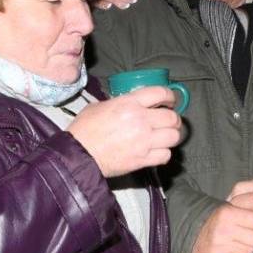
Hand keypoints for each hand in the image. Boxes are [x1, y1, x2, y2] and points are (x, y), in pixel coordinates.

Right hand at [67, 86, 182, 176]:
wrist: (78, 154)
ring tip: (165, 137)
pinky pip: (166, 155)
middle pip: (172, 117)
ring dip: (171, 136)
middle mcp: (141, 120)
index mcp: (130, 103)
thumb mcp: (99, 106)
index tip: (170, 101)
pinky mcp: (143, 159)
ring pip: (174, 136)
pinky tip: (158, 152)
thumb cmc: (84, 130)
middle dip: (174, 119)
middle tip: (169, 122)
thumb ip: (120, 103)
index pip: (161, 93)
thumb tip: (130, 104)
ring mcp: (144, 140)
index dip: (170, 96)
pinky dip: (164, 154)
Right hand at [190, 203, 252, 252]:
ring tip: (240, 242)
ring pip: (249, 251)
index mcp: (228, 213)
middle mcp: (223, 229)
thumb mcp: (231, 208)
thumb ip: (249, 211)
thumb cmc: (218, 219)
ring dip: (249, 248)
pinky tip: (231, 249)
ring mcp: (219, 245)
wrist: (194, 232)